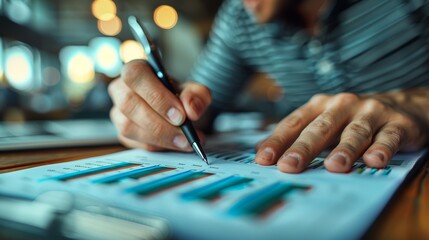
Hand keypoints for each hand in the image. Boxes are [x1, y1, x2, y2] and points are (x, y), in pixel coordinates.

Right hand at [108, 60, 211, 150]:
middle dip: (159, 123)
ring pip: (129, 127)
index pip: (136, 75)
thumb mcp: (195, 91)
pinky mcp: (122, 134)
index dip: (157, 96)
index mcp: (136, 70)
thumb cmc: (180, 96)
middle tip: (185, 133)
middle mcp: (121, 90)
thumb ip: (196, 96)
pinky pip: (135, 143)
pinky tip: (175, 144)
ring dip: (161, 138)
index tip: (180, 115)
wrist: (179, 112)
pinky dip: (158, 146)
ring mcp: (118, 113)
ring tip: (185, 141)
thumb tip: (191, 109)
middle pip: (129, 104)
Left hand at [255, 93, 427, 172]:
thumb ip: (298, 136)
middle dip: (304, 147)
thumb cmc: (351, 120)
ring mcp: (371, 113)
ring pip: (355, 132)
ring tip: (334, 166)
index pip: (295, 123)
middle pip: (321, 128)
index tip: (264, 159)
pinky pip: (389, 137)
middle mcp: (343, 105)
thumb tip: (262, 153)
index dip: (278, 140)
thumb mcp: (324, 123)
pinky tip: (374, 161)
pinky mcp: (397, 124)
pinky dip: (381, 149)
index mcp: (320, 105)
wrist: (402, 106)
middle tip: (290, 165)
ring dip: (344, 149)